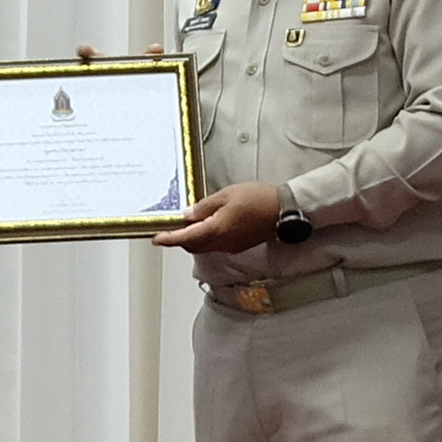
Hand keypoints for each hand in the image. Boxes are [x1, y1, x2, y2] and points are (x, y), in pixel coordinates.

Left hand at [156, 180, 294, 254]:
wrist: (284, 211)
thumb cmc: (258, 200)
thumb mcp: (227, 195)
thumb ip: (205, 206)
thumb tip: (188, 215)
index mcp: (216, 230)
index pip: (186, 238)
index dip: (169, 239)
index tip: (157, 238)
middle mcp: (222, 243)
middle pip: (193, 246)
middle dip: (179, 239)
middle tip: (170, 229)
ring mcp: (231, 246)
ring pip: (204, 246)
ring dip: (193, 239)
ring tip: (187, 224)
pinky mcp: (239, 244)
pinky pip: (216, 244)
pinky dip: (206, 237)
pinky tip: (207, 225)